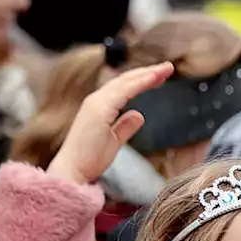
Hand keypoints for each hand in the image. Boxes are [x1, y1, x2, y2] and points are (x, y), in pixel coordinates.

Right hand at [46, 62, 174, 185]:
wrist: (72, 172)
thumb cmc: (89, 160)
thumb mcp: (114, 141)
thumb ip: (125, 127)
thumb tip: (139, 115)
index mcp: (99, 106)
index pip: (124, 87)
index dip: (142, 79)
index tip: (161, 76)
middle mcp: (96, 100)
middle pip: (125, 80)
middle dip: (147, 72)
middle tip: (168, 67)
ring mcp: (96, 103)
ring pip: (125, 82)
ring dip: (146, 74)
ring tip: (165, 69)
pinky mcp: (98, 109)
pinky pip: (123, 91)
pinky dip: (139, 83)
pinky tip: (153, 78)